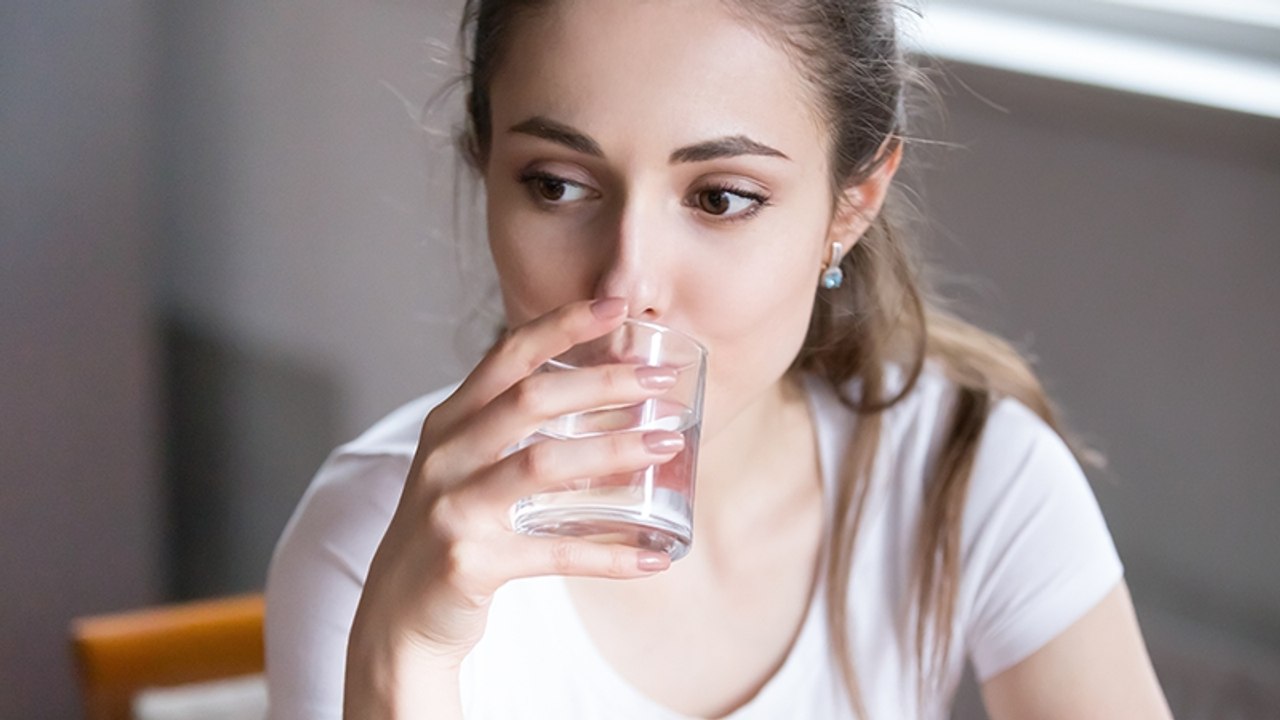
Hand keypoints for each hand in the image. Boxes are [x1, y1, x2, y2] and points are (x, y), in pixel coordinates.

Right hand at [346, 298, 680, 690]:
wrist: (397, 619)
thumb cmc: (449, 534)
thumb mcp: (466, 470)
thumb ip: (514, 434)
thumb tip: (604, 405)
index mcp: (449, 424)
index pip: (506, 357)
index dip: (561, 325)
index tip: (616, 306)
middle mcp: (445, 457)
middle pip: (531, 400)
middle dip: (603, 383)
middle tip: (662, 385)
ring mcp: (452, 508)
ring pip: (542, 463)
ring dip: (614, 451)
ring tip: (668, 446)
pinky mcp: (469, 561)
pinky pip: (553, 552)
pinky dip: (608, 554)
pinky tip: (653, 556)